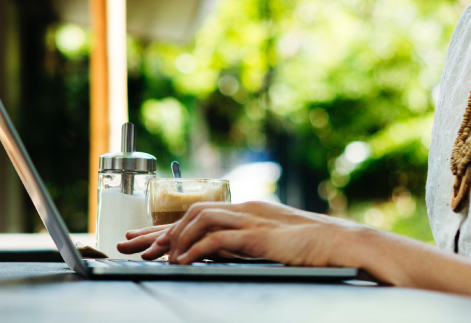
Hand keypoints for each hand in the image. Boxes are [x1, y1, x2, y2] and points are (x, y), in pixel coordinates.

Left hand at [118, 201, 367, 266]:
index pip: (194, 215)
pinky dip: (196, 248)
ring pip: (198, 219)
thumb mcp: (268, 244)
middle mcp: (242, 209)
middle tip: (129, 246)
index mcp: (244, 210)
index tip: (139, 239)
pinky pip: (217, 238)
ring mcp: (250, 220)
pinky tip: (182, 261)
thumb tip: (210, 254)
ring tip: (156, 258)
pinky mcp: (257, 236)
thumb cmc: (309, 248)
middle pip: (188, 214)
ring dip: (174, 238)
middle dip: (156, 232)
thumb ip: (240, 244)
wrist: (341, 244)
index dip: (164, 228)